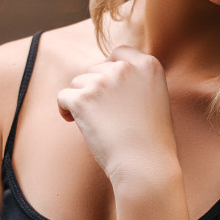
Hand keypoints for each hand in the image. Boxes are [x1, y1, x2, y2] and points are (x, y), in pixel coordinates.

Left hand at [57, 46, 177, 183]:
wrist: (145, 166)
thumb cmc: (152, 142)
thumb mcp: (156, 100)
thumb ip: (137, 82)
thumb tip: (107, 75)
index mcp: (149, 65)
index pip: (119, 53)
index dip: (110, 70)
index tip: (109, 89)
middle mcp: (126, 68)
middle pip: (95, 68)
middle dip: (94, 88)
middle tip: (103, 115)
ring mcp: (103, 81)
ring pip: (78, 82)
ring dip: (81, 100)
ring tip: (95, 124)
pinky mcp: (83, 98)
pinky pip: (63, 96)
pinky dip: (65, 110)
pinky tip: (75, 123)